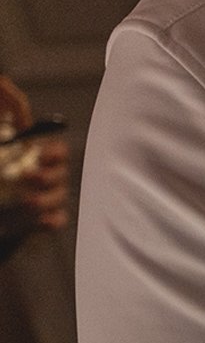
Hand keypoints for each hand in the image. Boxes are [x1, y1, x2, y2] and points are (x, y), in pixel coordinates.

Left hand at [0, 75, 70, 243]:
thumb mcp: (0, 156)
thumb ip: (4, 140)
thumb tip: (13, 122)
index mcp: (36, 160)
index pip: (58, 151)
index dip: (56, 152)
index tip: (41, 155)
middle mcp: (47, 178)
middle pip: (61, 174)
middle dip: (49, 175)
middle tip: (29, 176)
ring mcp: (48, 200)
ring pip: (60, 197)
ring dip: (46, 199)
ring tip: (27, 202)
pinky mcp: (46, 221)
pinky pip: (58, 220)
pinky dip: (50, 221)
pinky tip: (39, 221)